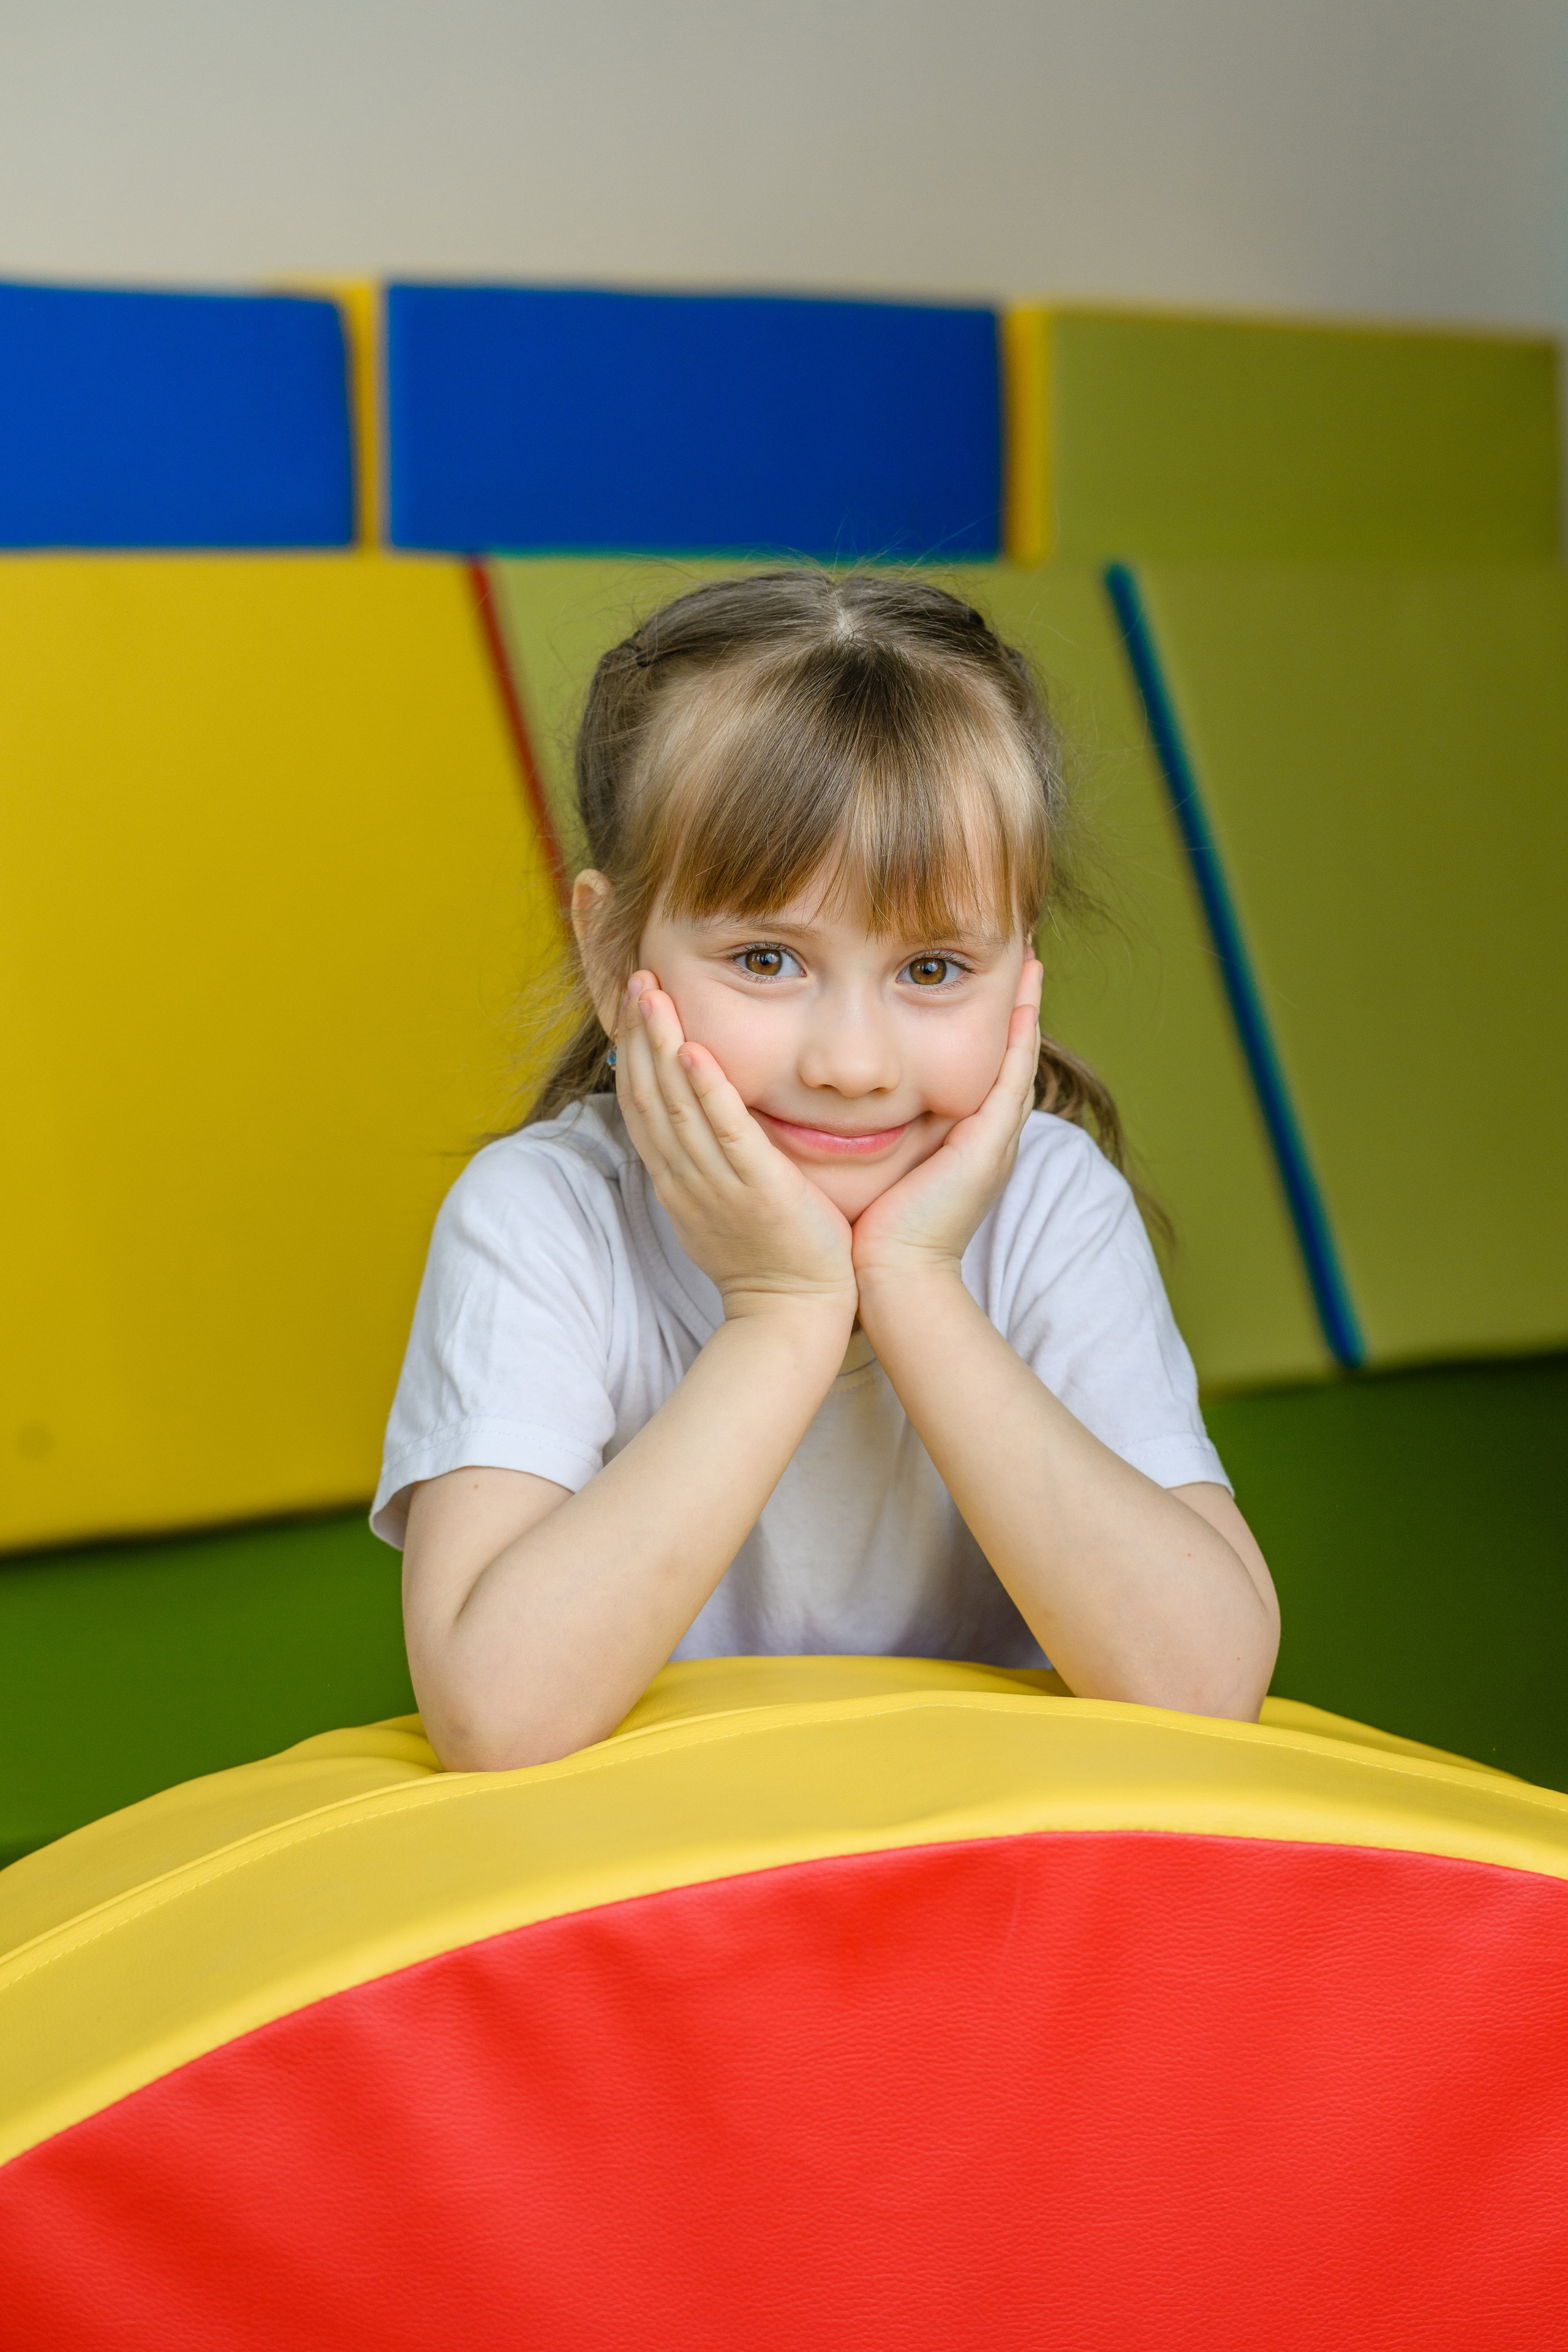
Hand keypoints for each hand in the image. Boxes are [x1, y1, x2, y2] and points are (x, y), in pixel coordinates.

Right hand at [615, 974, 857, 1322]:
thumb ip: (707, 1157)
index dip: (635, 1048)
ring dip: (662, 1046)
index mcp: (676, 1177)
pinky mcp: (758, 1190)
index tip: (638, 1001)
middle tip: (638, 978)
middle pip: (648, 1093)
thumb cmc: (769, 1255)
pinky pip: (726, 1135)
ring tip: (654, 994)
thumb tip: (696, 1116)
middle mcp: (685, 1176)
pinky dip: (709, 1093)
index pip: (642, 1101)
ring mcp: (717, 1184)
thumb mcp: (721, 1202)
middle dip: (640, 1033)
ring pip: (676, 1105)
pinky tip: (697, 1052)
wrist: (794, 1312)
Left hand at [850, 958, 1042, 1289]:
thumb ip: (880, 1134)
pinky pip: (1010, 1080)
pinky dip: (1021, 1040)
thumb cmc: (878, 1231)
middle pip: (1012, 1056)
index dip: (993, 1026)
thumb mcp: (884, 1167)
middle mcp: (987, 1135)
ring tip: (1033, 959)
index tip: (992, 980)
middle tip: (1028, 954)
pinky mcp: (987, 1144)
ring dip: (1028, 1010)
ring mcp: (993, 1139)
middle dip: (1019, 1006)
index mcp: (965, 1140)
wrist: (893, 1276)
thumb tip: (849, 1102)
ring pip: (1018, 1059)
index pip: (984, 1069)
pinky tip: (1024, 1002)